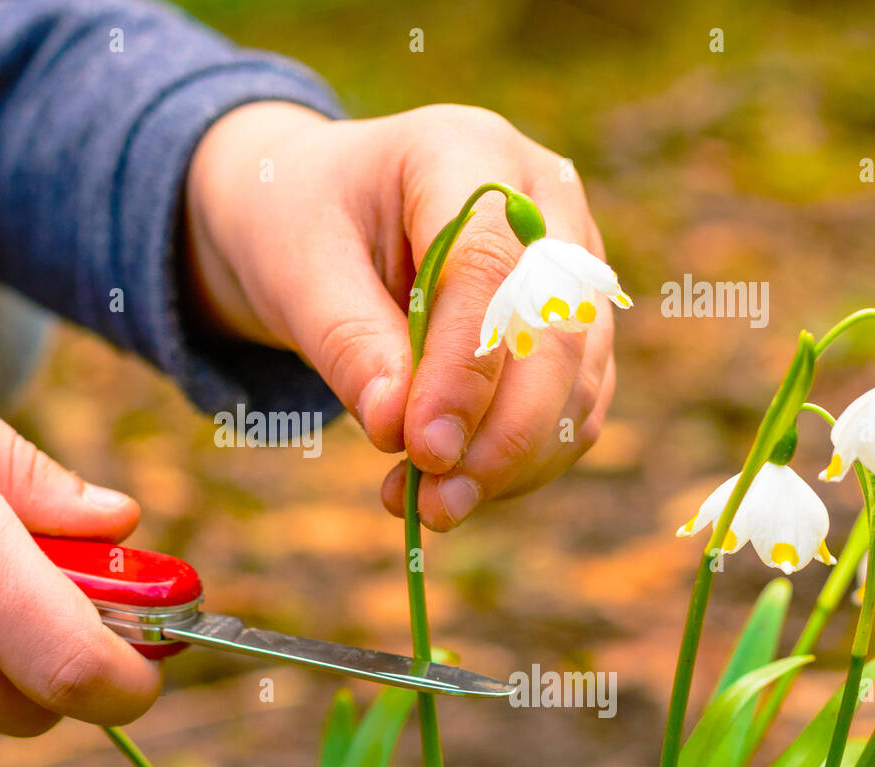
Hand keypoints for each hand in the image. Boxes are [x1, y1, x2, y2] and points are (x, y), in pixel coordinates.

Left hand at [185, 102, 615, 529]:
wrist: (315, 213)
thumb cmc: (299, 225)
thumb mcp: (297, 271)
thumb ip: (349, 343)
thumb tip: (401, 432)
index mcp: (465, 150)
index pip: (493, 265)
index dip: (466, 367)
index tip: (425, 450)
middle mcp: (540, 197)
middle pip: (557, 326)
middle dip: (504, 431)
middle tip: (436, 504)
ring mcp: (569, 259)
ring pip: (577, 376)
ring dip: (516, 459)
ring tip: (430, 508)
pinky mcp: (570, 321)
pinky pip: (573, 403)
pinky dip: (524, 459)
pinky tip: (457, 488)